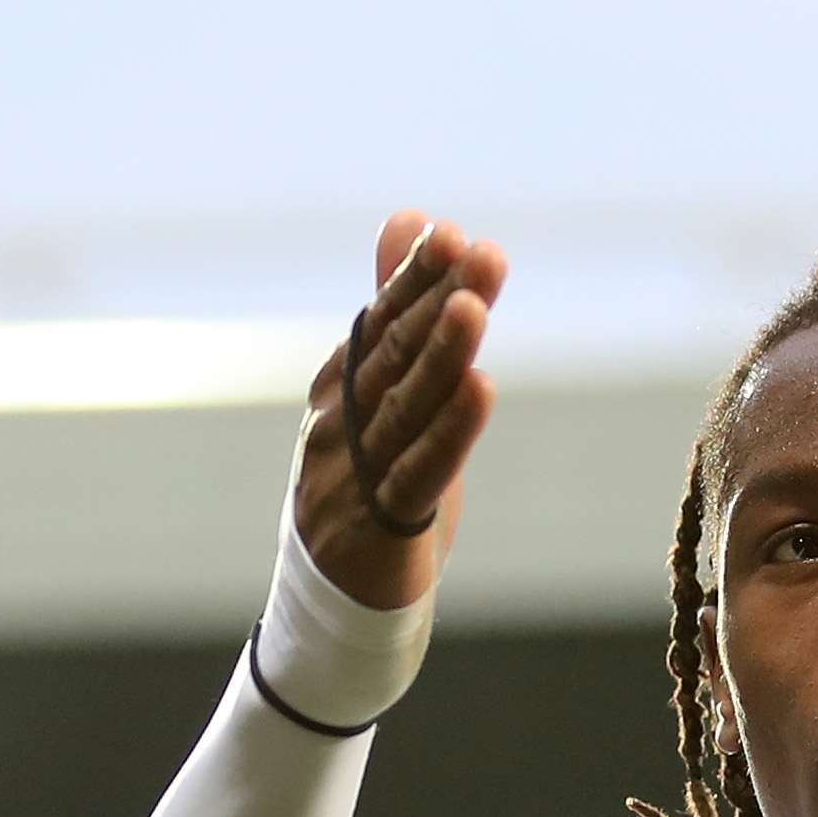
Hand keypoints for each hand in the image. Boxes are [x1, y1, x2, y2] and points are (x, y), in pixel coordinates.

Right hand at [295, 214, 502, 607]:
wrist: (337, 601)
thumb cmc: (369, 484)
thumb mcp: (384, 395)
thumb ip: (398, 305)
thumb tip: (410, 215)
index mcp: (337, 389)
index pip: (379, 322)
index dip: (414, 279)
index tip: (451, 234)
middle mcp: (337, 424)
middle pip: (392, 354)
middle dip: (436, 300)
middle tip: (479, 251)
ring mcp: (352, 474)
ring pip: (404, 407)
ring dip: (440, 354)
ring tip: (474, 306)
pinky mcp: (380, 525)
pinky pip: (421, 471)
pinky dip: (452, 430)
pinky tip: (480, 389)